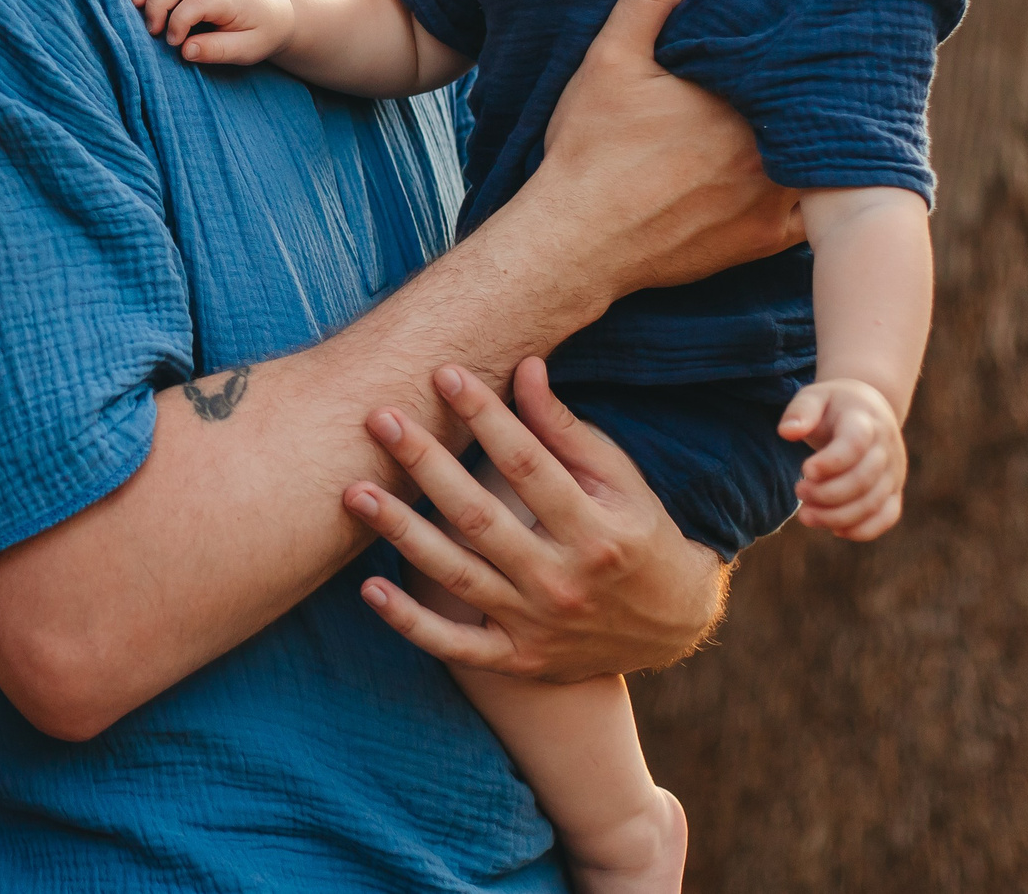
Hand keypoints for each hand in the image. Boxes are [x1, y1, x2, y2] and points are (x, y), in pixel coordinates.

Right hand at [129, 0, 293, 64]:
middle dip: (156, 3)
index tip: (174, 43)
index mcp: (232, 0)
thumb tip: (185, 50)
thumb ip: (218, 50)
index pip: (198, 2)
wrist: (279, 11)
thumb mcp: (249, 50)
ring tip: (135, 3)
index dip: (178, 22)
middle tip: (151, 29)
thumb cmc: (263, 33)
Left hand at [342, 359, 726, 681]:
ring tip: (354, 493)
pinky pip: (454, 645)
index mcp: (597, 532)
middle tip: (379, 419)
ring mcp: (537, 626)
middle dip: (425, 465)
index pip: (528, 465)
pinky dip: (410, 623)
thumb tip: (525, 367)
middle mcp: (564, 582)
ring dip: (401, 534)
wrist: (672, 627)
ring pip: (457, 576)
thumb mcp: (620, 481)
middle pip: (479, 518)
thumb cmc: (638, 535)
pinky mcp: (518, 660)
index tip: (443, 373)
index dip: (485, 417)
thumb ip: (567, 430)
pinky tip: (369, 588)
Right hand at [529, 0, 801, 307]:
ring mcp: (772, 198)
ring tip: (830, 114)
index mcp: (737, 98)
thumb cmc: (589, 150)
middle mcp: (768, 147)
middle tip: (834, 66)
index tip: (814, 28)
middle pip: (817, 108)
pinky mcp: (765, 239)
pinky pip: (816, 213)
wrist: (575, 241)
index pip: (794, 61)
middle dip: (819, 89)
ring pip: (825, 159)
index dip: (805, 43)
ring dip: (825, 140)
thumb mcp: (608, 61)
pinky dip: (819, 192)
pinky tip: (811, 173)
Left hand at [778, 378, 905, 539]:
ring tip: (806, 515)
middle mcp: (885, 447)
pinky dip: (864, 530)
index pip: (855, 444)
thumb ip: (800, 411)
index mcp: (865, 420)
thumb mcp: (814, 397)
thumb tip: (787, 432)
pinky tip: (835, 530)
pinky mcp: (894, 490)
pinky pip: (887, 516)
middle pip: (864, 479)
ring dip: (838, 516)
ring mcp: (893, 471)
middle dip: (828, 493)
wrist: (869, 409)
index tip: (805, 470)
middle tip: (799, 491)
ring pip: (874, 503)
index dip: (831, 462)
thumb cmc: (833, 405)